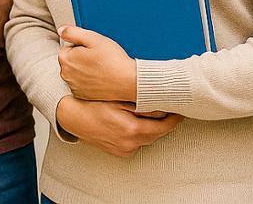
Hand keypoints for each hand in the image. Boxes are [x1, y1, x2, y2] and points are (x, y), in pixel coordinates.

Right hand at [55, 96, 180, 156]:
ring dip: (153, 128)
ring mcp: (124, 149)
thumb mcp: (119, 100)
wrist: (73, 116)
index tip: (179, 112)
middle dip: (165, 123)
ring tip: (154, 115)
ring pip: (147, 139)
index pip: (162, 127)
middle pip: (157, 134)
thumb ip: (142, 105)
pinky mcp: (120, 152)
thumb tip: (162, 108)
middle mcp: (130, 143)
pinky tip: (138, 123)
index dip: (173, 119)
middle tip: (170, 111)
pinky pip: (137, 143)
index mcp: (132, 129)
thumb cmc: (93, 104)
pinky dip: (141, 134)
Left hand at [58, 26, 135, 101]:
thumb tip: (62, 30)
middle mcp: (66, 74)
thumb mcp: (94, 38)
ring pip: (76, 72)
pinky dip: (88, 81)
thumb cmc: (112, 60)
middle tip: (98, 58)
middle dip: (81, 57)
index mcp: (65, 59)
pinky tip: (100, 77)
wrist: (128, 81)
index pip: (68, 46)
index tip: (93, 49)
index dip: (81, 45)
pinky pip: (81, 83)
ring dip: (84, 69)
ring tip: (100, 68)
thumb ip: (73, 32)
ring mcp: (73, 86)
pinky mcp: (81, 95)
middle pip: (70, 59)